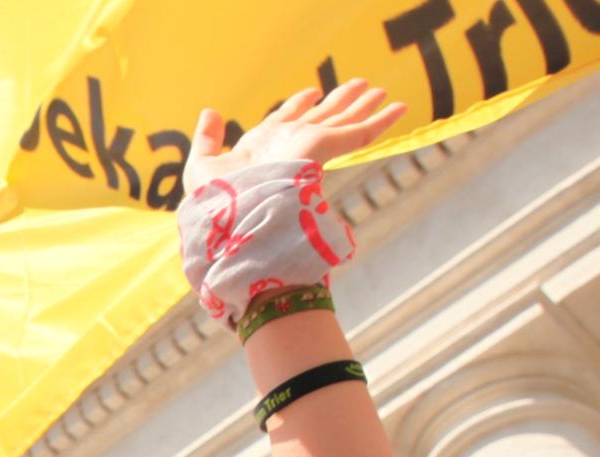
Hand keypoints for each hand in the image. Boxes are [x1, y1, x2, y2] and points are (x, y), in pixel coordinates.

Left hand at [183, 80, 406, 198]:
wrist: (231, 229)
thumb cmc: (213, 208)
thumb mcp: (201, 165)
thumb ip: (208, 138)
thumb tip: (211, 111)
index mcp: (264, 147)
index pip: (287, 120)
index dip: (298, 104)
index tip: (311, 92)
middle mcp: (288, 146)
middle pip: (320, 116)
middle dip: (339, 100)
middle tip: (361, 84)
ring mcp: (307, 149)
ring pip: (341, 120)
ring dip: (362, 104)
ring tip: (380, 89)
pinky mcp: (321, 151)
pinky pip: (356, 134)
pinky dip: (379, 120)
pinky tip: (398, 107)